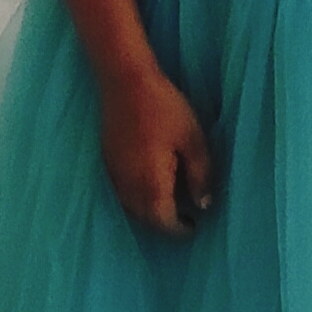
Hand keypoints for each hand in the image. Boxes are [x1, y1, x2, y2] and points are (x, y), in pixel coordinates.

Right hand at [99, 66, 214, 235]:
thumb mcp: (193, 140)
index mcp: (150, 183)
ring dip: (150, 214)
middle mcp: (127, 185)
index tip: (194, 227)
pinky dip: (137, 200)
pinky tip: (151, 187)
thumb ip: (200, 176)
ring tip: (171, 206)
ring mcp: (113, 174)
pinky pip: (121, 194)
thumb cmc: (165, 108)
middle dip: (164, 225)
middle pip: (145, 220)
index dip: (179, 230)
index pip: (163, 221)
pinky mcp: (107, 163)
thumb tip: (203, 205)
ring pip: (130, 209)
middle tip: (185, 219)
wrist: (125, 82)